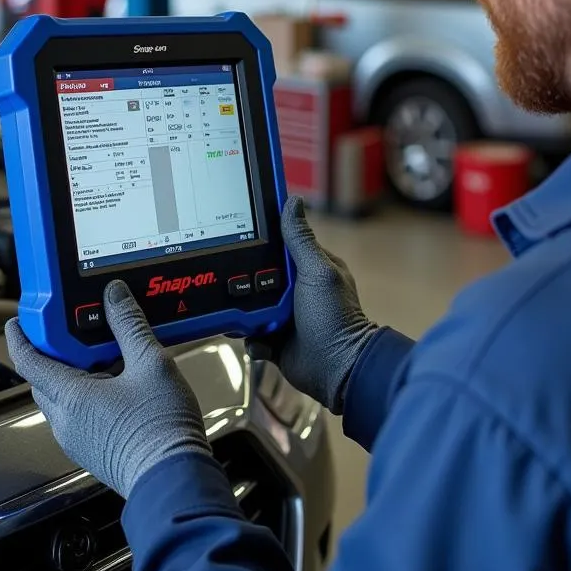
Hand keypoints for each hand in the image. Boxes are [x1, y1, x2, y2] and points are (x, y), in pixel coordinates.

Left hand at [6, 279, 209, 498]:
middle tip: (72, 333)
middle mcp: (66, 422)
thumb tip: (115, 296)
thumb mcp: (151, 364)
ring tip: (105, 358)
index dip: (20, 337)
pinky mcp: (92, 451)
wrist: (173, 477)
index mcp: (71, 398)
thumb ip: (129, 325)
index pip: (28, 362)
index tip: (18, 322)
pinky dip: (87, 397)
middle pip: (43, 380)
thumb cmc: (161, 428)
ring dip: (73, 376)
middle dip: (53, 355)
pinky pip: (78, 417)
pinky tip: (118, 388)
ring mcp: (77, 440)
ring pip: (61, 400)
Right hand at [252, 197, 379, 413]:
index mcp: (309, 268)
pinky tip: (259, 340)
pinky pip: (250, 333)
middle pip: (256, 275)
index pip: (278, 245)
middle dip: (243, 282)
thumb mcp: (317, 272)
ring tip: (245, 317)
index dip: (259, 241)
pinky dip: (251, 338)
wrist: (336, 370)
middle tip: (234, 286)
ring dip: (244, 312)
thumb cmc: (334, 317)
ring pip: (248, 305)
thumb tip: (293, 201)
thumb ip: (301, 240)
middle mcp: (294, 289)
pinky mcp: (273, 338)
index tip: (236, 233)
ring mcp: (283, 314)